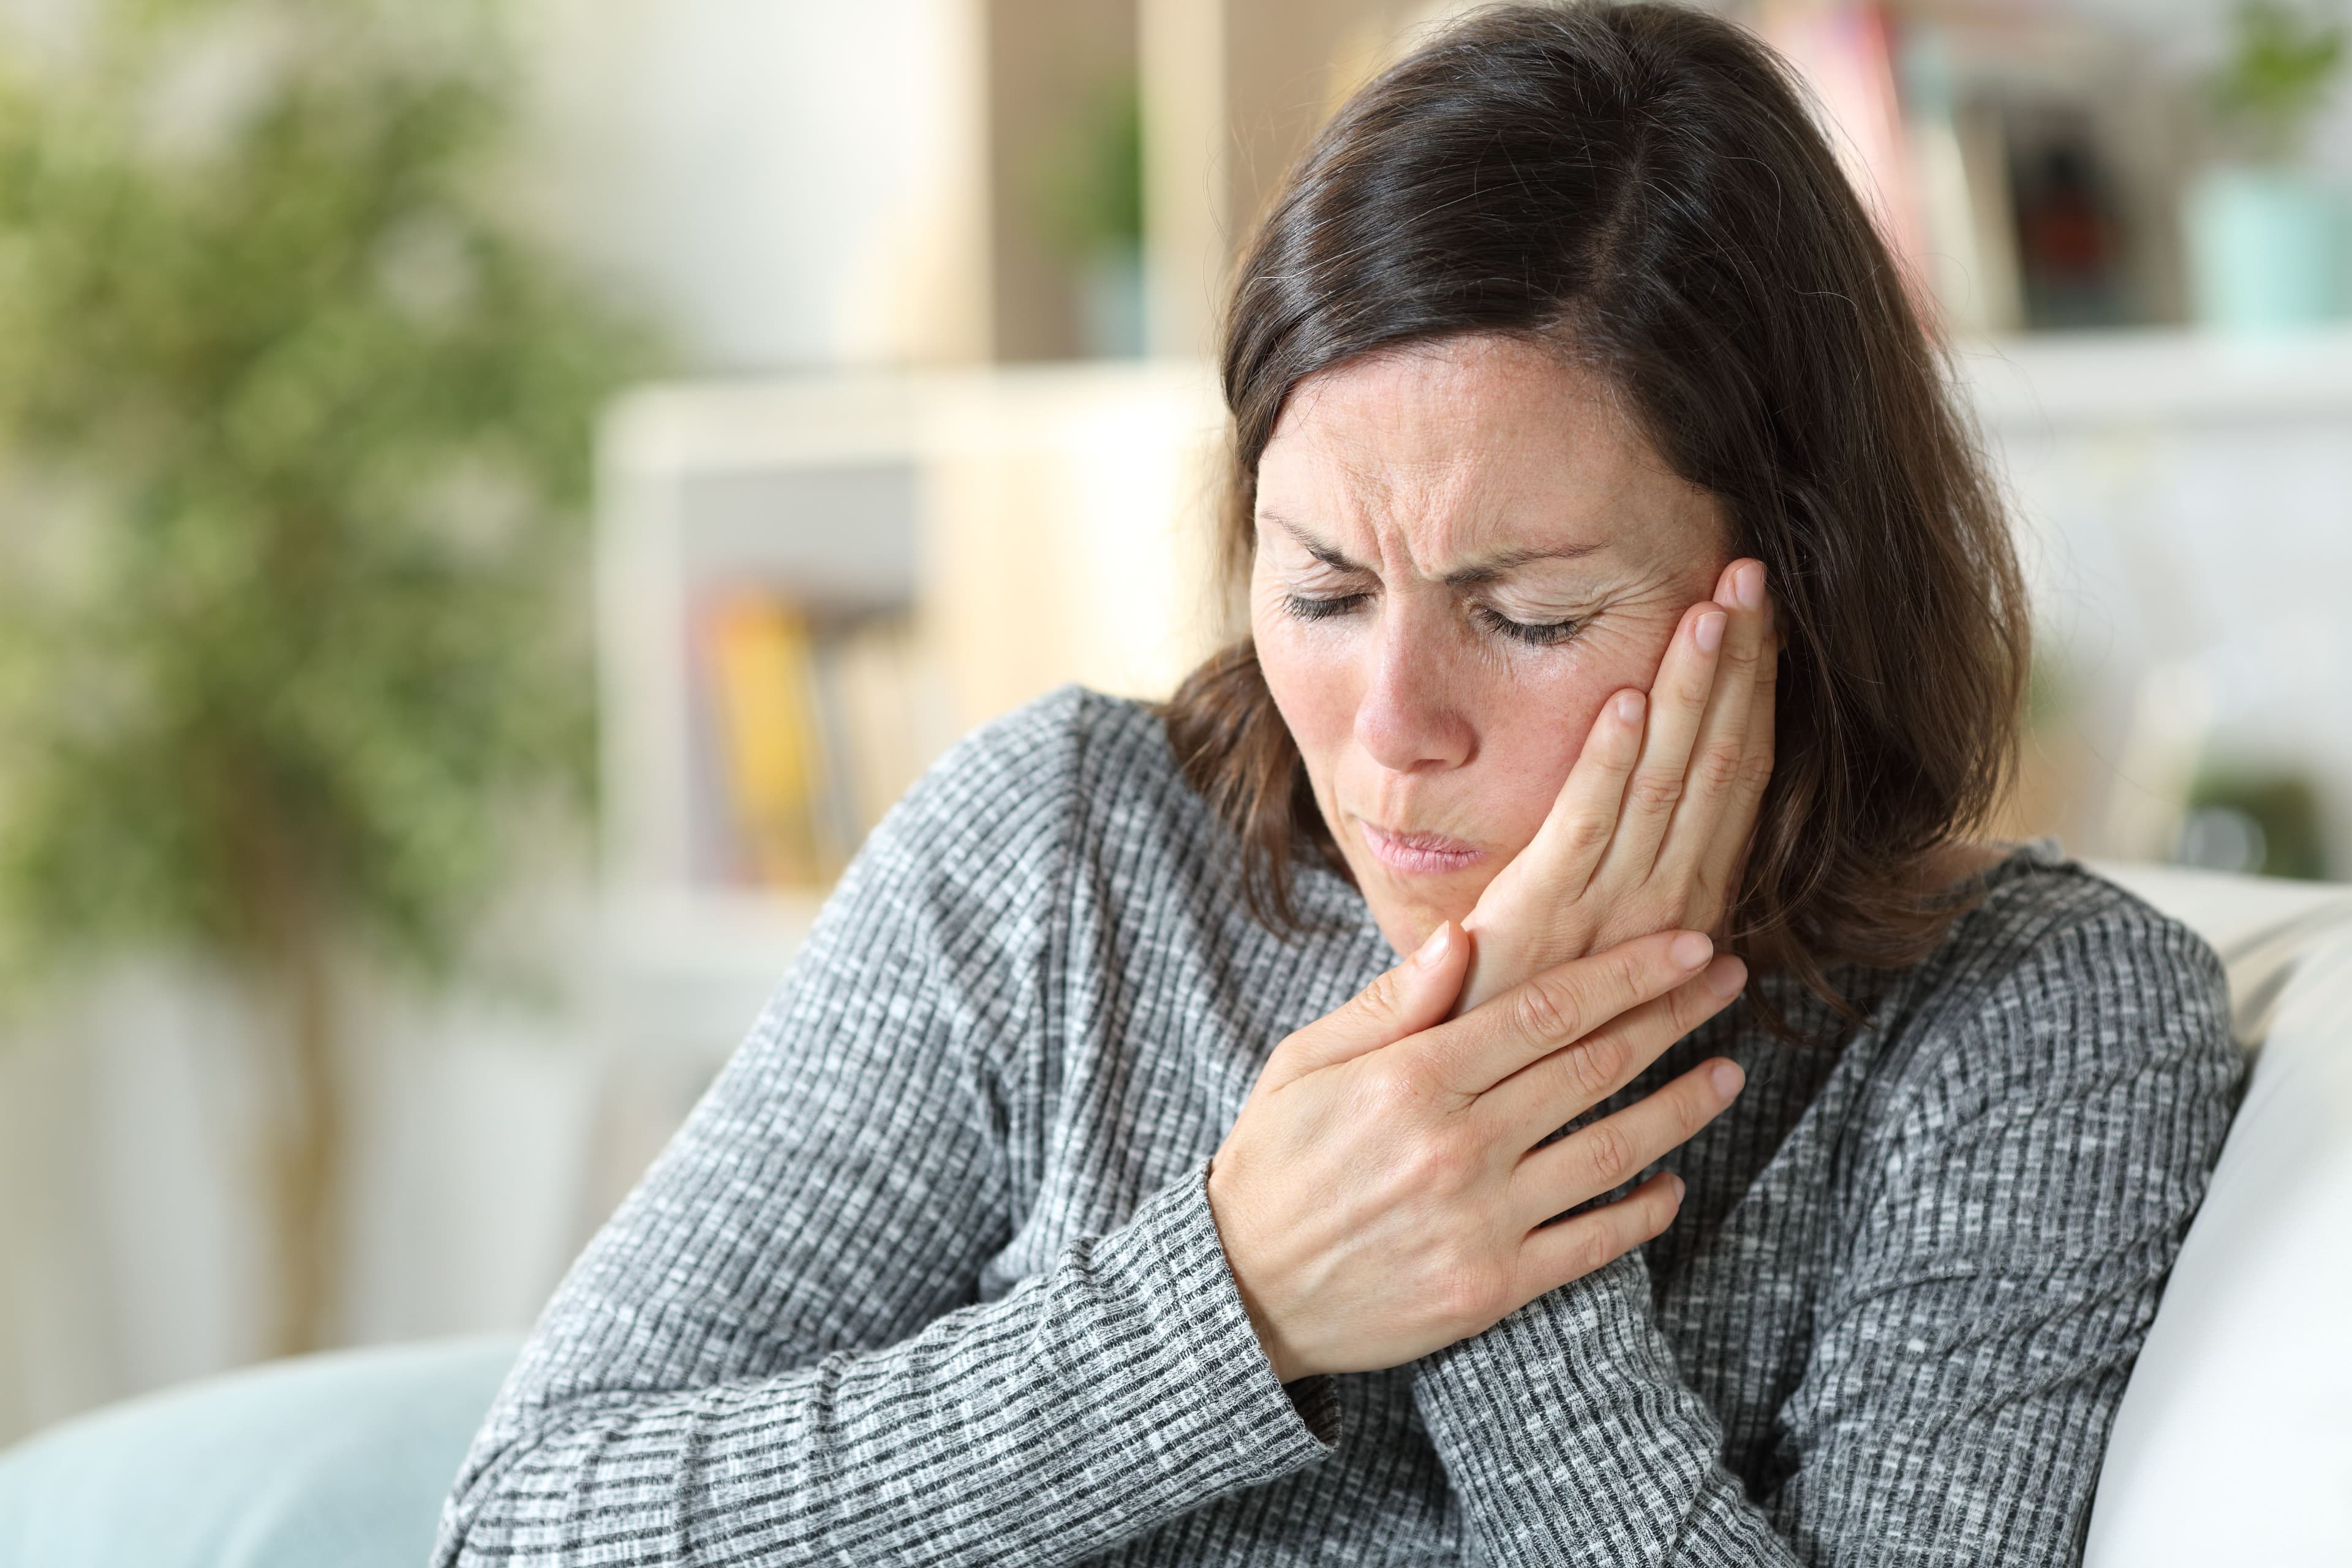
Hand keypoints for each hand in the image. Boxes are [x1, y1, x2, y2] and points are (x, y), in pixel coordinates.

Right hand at [1205, 921, 1748, 1384]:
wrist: (1242, 1293)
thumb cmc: (1273, 1161)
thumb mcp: (1305, 1063)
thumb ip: (1389, 1002)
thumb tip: (1463, 935)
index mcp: (1411, 1078)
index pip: (1546, 1009)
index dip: (1628, 973)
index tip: (1688, 945)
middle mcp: (1457, 1144)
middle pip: (1593, 1065)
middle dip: (1673, 1016)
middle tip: (1730, 982)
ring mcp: (1481, 1219)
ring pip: (1610, 1150)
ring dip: (1681, 1107)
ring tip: (1729, 1074)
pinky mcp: (1492, 1287)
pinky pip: (1592, 1244)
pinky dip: (1643, 1212)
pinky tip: (1673, 1184)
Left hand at [1453, 557, 1777, 1015]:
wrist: (1480, 1092)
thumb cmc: (1535, 1009)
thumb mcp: (1611, 947)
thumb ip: (1649, 898)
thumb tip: (1707, 901)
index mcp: (1689, 899)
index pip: (1738, 775)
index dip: (1755, 690)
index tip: (1765, 613)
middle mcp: (1668, 900)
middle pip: (1717, 760)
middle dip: (1737, 664)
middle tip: (1751, 573)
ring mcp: (1610, 908)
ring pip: (1665, 779)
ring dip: (1689, 691)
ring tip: (1709, 608)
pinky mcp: (1543, 913)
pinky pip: (1585, 823)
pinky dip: (1606, 759)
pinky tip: (1624, 696)